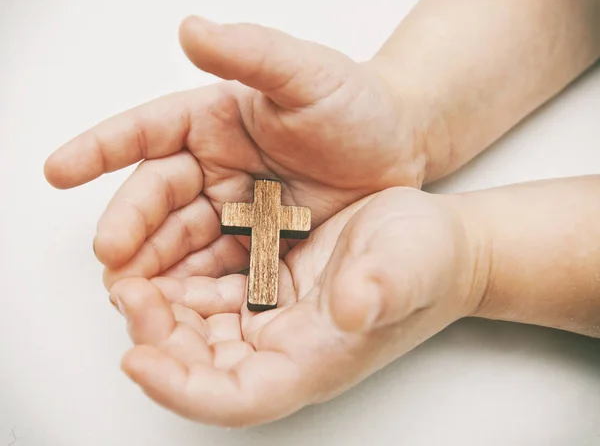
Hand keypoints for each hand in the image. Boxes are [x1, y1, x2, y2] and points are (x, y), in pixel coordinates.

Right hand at [43, 16, 426, 286]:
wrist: (397, 147)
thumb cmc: (355, 103)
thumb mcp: (307, 74)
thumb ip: (251, 53)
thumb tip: (190, 29)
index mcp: (211, 120)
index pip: (146, 131)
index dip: (102, 148)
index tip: (59, 169)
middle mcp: (211, 165)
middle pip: (157, 197)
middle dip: (130, 226)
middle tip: (111, 258)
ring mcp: (231, 208)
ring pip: (180, 239)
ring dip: (153, 265)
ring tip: (132, 295)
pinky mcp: (255, 243)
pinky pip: (218, 267)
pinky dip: (197, 287)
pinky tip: (182, 307)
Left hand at [109, 187, 485, 426]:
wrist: (432, 242)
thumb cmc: (428, 261)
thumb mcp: (410, 266)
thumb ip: (382, 289)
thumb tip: (352, 308)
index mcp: (313, 358)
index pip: (238, 398)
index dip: (183, 390)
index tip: (138, 361)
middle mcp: (284, 346)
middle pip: (203, 365)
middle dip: (157, 340)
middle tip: (129, 296)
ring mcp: (273, 316)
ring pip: (200, 330)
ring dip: (161, 311)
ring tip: (131, 277)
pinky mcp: (267, 284)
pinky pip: (212, 292)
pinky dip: (182, 281)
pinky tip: (164, 256)